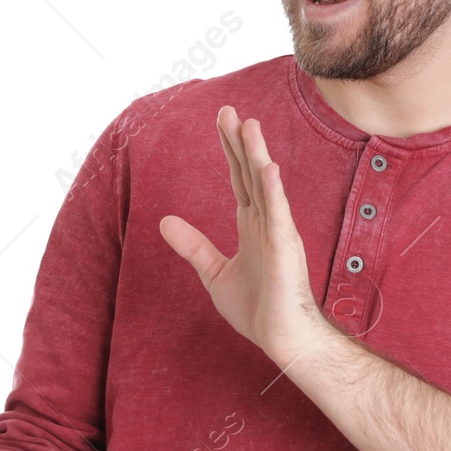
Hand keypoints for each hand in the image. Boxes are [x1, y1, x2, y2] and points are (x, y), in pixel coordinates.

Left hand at [159, 105, 329, 363]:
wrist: (284, 341)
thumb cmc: (259, 309)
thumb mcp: (215, 274)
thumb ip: (194, 246)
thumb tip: (164, 221)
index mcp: (252, 225)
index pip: (238, 178)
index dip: (230, 149)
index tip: (222, 119)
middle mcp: (267, 222)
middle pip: (250, 173)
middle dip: (239, 142)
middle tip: (228, 110)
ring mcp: (278, 234)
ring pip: (266, 187)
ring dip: (257, 155)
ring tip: (249, 125)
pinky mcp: (285, 250)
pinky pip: (279, 216)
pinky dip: (273, 191)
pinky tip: (267, 168)